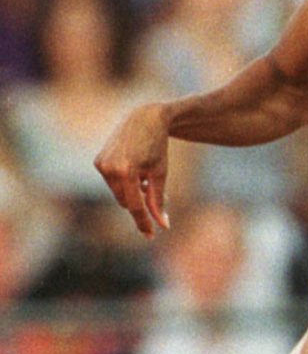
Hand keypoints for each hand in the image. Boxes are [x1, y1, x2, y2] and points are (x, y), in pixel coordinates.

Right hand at [93, 104, 171, 236]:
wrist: (144, 119)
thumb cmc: (157, 147)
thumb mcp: (160, 174)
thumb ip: (158, 200)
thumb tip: (162, 225)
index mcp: (128, 171)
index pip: (135, 205)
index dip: (143, 221)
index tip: (150, 234)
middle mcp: (110, 168)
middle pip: (126, 201)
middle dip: (141, 201)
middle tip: (155, 190)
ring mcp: (101, 164)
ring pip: (119, 193)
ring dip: (132, 191)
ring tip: (146, 176)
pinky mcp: (98, 161)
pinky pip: (112, 182)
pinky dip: (124, 181)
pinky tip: (135, 167)